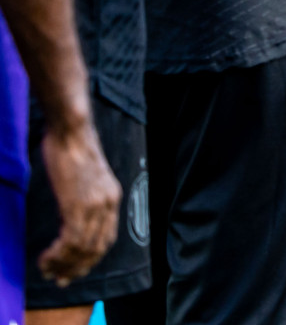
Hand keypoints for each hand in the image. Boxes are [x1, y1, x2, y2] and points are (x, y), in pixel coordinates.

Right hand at [36, 120, 119, 284]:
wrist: (72, 132)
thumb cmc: (74, 150)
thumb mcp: (88, 178)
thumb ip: (86, 197)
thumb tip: (75, 215)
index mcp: (113, 198)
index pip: (106, 239)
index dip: (90, 259)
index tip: (74, 270)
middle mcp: (109, 204)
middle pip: (96, 248)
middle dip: (76, 268)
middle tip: (58, 278)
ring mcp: (95, 205)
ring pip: (82, 248)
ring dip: (63, 264)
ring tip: (47, 269)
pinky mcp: (78, 204)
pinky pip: (71, 240)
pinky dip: (58, 254)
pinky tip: (46, 258)